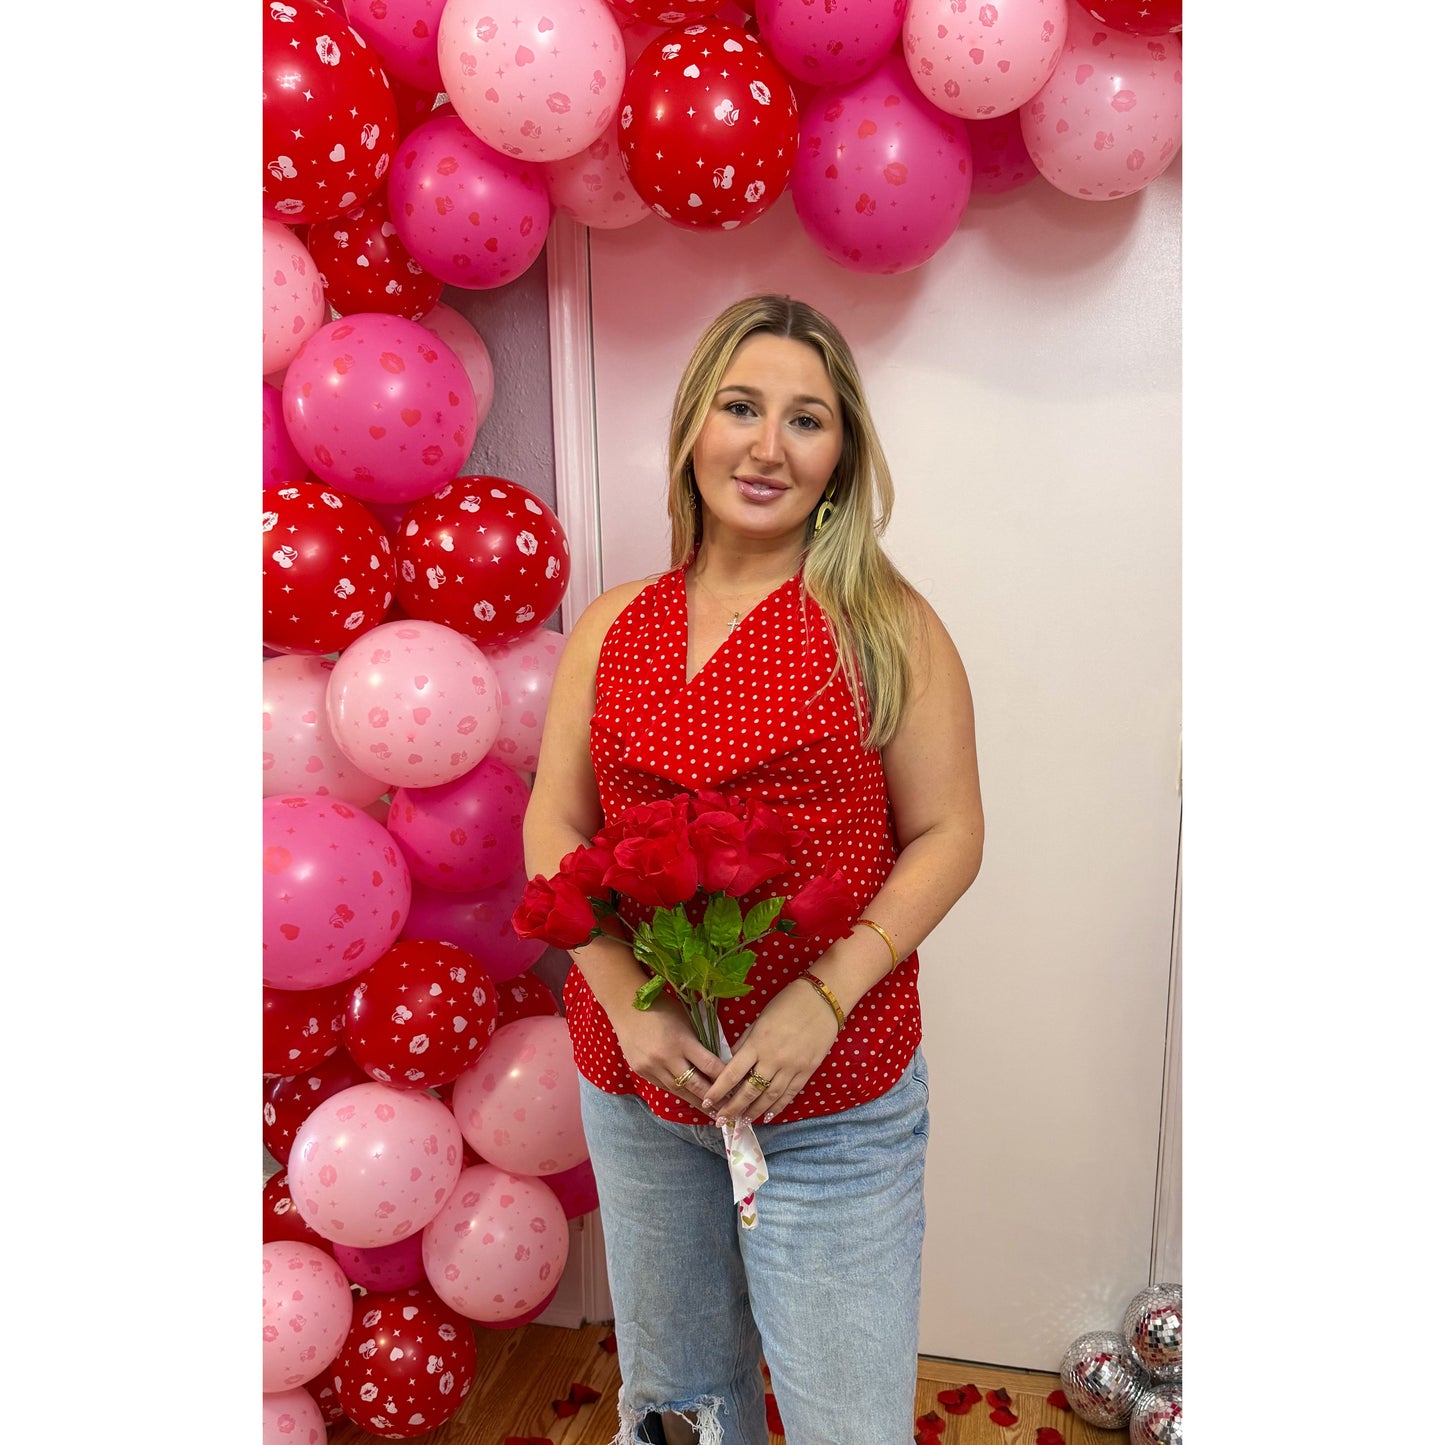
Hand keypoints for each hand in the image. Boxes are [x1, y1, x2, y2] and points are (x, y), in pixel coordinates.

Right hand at [608, 992, 722, 1110]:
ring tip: (712, 1112)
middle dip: (713, 1099)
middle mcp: (667, 1058)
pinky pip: (664, 1086)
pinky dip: (678, 1092)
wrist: (626, 1005)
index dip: (724, 1078)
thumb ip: (698, 1042)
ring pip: (679, 1091)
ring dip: (697, 1102)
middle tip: (728, 1110)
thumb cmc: (661, 1007)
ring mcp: (652, 1067)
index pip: (709, 1066)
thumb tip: (715, 1062)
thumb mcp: (686, 1020)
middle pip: (695, 1085)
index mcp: (682, 1041)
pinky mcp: (642, 1072)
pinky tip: (690, 1099)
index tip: (737, 1087)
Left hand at [704, 980, 837, 1124]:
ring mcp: (791, 1067)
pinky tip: (768, 1115)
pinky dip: (778, 1107)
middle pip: (750, 1091)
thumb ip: (745, 1042)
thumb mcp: (760, 1019)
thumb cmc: (787, 1003)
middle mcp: (773, 1059)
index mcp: (757, 1043)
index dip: (718, 1090)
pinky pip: (790, 1094)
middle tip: (722, 1120)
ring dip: (754, 1112)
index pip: (733, 1073)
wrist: (822, 1000)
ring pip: (770, 1097)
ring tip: (742, 1121)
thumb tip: (731, 1061)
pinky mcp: (807, 1071)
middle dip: (733, 1108)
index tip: (707, 1101)